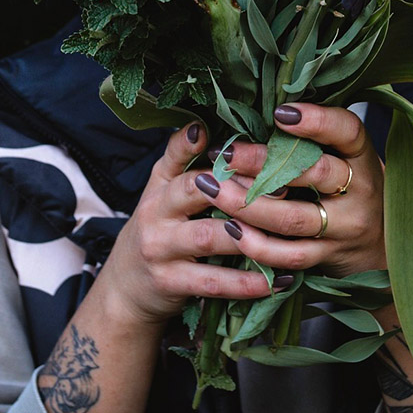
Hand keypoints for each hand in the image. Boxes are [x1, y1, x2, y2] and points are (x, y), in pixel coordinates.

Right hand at [98, 121, 287, 331]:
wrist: (126, 288)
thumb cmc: (159, 230)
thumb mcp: (163, 192)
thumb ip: (182, 160)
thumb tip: (204, 124)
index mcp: (160, 184)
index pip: (178, 157)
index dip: (201, 146)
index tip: (235, 145)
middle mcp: (155, 212)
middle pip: (196, 191)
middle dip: (239, 189)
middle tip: (283, 190)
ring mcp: (160, 248)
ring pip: (208, 236)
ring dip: (250, 236)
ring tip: (286, 236)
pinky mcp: (169, 282)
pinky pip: (213, 282)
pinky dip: (247, 282)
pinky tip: (278, 280)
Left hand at [196, 102, 386, 278]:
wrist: (385, 245)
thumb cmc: (352, 187)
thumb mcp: (346, 157)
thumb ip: (314, 138)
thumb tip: (256, 111)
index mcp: (363, 155)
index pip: (347, 131)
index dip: (316, 121)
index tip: (280, 114)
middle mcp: (360, 190)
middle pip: (314, 173)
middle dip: (263, 162)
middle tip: (225, 153)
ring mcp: (345, 227)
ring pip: (293, 217)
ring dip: (247, 204)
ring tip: (212, 188)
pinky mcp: (328, 257)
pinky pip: (289, 255)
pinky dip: (256, 244)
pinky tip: (230, 228)